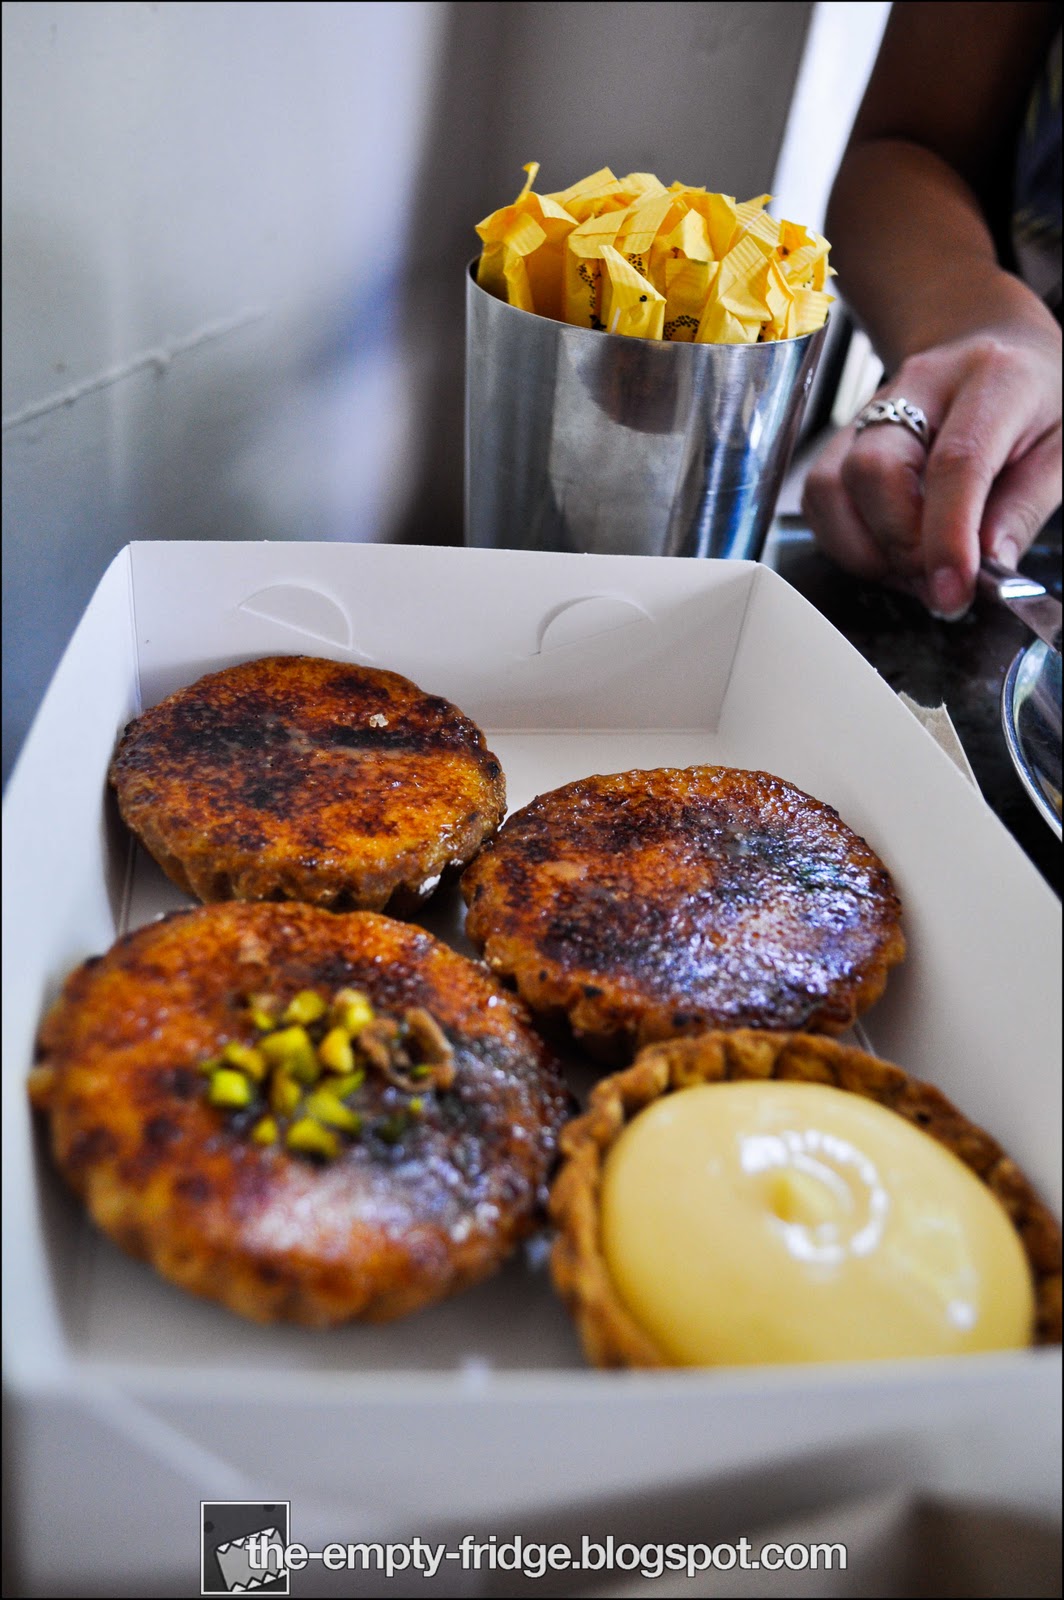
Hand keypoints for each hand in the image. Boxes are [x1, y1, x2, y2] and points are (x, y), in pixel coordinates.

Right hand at [802, 321, 1061, 617]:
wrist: (995, 345)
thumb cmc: (1036, 399)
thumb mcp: (1062, 450)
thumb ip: (1025, 509)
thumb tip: (986, 570)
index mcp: (994, 379)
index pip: (955, 463)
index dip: (947, 538)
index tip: (951, 593)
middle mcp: (920, 386)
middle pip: (874, 470)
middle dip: (899, 547)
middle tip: (937, 583)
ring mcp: (871, 408)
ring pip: (832, 488)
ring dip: (866, 550)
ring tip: (913, 570)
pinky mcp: (843, 437)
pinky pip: (819, 499)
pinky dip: (846, 542)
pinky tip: (888, 552)